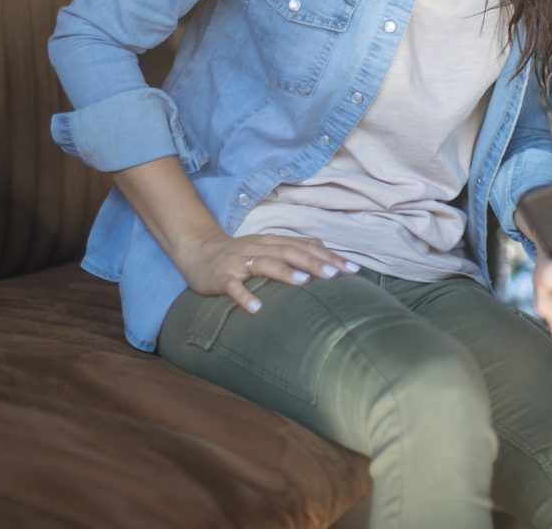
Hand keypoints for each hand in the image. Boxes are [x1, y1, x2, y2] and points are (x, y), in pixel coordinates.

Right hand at [179, 231, 358, 314]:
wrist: (198, 250)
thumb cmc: (240, 252)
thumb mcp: (269, 246)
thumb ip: (295, 247)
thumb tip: (326, 250)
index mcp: (274, 242)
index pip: (306, 246)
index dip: (330, 256)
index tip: (353, 269)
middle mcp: (260, 248)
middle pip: (290, 251)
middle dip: (314, 262)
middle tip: (336, 274)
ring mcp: (241, 262)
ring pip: (265, 263)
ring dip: (285, 273)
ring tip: (304, 283)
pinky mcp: (222, 277)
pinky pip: (234, 287)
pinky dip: (245, 297)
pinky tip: (257, 309)